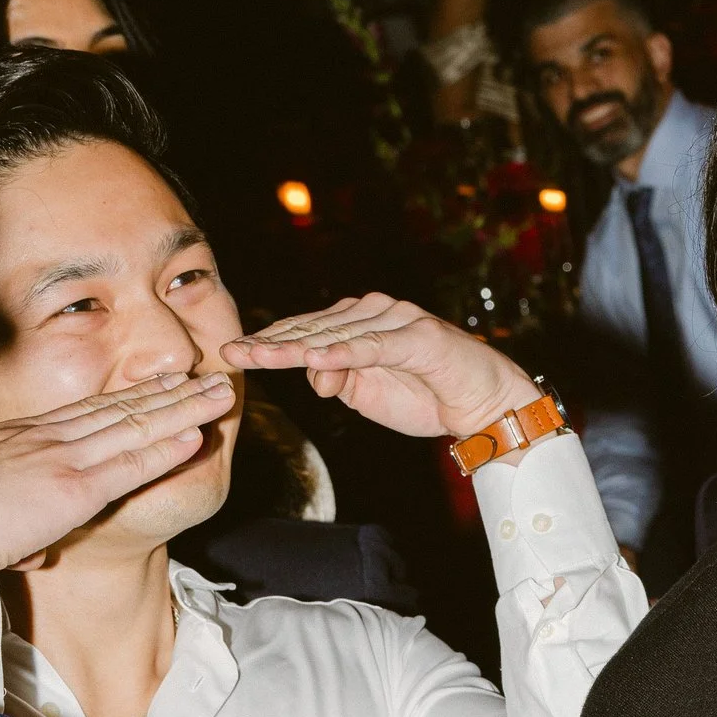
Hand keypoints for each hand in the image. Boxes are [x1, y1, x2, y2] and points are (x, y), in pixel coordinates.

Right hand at [0, 376, 235, 570]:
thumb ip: (22, 529)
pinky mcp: (74, 488)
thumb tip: (34, 552)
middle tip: (209, 378)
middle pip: (123, 408)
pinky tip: (196, 435)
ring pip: (137, 426)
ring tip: (221, 395)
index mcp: (30, 437)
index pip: (94, 409)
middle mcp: (51, 438)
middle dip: (171, 392)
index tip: (167, 382)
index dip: (136, 395)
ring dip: (185, 410)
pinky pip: (131, 464)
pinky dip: (167, 448)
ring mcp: (65, 459)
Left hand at [222, 296, 536, 443]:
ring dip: (297, 347)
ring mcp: (398, 321)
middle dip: (270, 344)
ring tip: (261, 356)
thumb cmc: (427, 395)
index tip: (233, 354)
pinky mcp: (419, 338)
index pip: (305, 331)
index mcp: (359, 323)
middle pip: (313, 328)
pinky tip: (315, 359)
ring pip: (337, 334)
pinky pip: (374, 346)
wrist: (485, 404)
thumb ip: (337, 381)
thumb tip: (312, 371)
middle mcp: (376, 312)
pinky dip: (344, 353)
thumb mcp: (367, 396)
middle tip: (232, 353)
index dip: (269, 343)